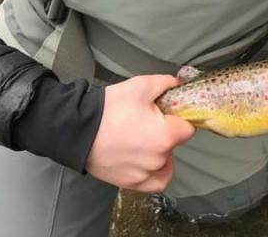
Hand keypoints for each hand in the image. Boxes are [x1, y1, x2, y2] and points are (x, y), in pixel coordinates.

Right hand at [84, 75, 194, 190]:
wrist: (79, 130)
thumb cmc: (110, 109)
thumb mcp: (141, 86)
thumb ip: (166, 83)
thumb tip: (179, 84)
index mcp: (166, 135)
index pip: (188, 128)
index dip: (178, 118)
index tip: (167, 114)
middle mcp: (159, 159)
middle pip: (174, 145)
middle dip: (166, 133)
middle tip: (146, 122)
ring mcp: (146, 174)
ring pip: (165, 163)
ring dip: (160, 153)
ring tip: (142, 140)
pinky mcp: (132, 183)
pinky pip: (154, 182)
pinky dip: (155, 173)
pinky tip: (146, 160)